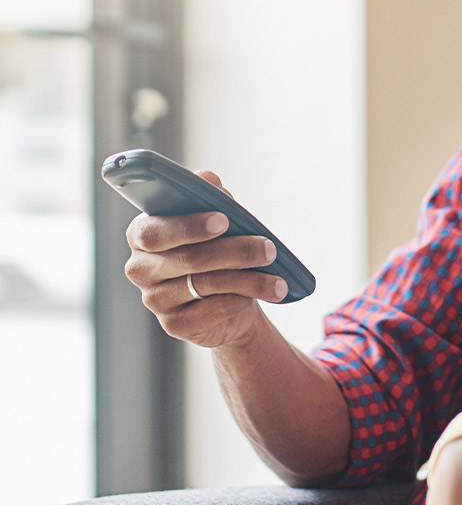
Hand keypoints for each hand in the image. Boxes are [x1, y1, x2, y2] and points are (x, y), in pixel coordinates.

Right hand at [123, 171, 289, 347]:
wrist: (229, 302)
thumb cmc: (218, 251)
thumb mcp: (216, 222)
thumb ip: (209, 198)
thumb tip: (207, 179)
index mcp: (142, 234)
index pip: (155, 231)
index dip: (189, 226)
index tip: (224, 220)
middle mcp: (141, 268)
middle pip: (188, 259)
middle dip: (233, 252)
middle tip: (268, 249)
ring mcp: (154, 300)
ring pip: (205, 285)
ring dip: (249, 280)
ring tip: (278, 278)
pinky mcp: (173, 325)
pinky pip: (210, 311)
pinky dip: (239, 301)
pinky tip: (261, 294)